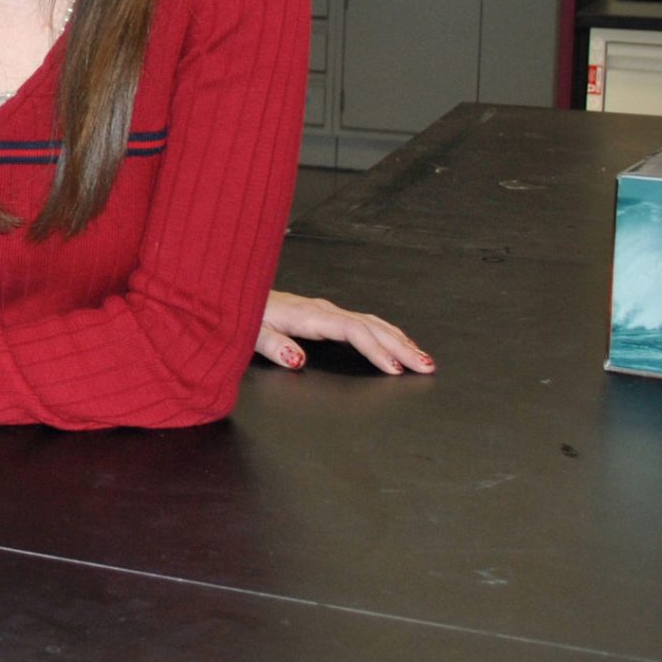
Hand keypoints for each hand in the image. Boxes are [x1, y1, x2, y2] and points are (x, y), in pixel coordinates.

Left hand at [258, 289, 433, 375]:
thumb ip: (273, 346)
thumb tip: (298, 361)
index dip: (375, 350)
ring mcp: (326, 310)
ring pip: (372, 322)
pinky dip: (386, 333)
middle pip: (371, 326)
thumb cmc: (241, 316)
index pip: (352, 331)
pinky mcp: (325, 313)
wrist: (233, 292)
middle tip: (427, 366)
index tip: (395, 369)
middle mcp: (322, 310)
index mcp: (308, 315)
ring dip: (399, 340)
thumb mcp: (249, 333)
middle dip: (401, 346)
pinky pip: (364, 322)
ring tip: (422, 358)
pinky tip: (397, 342)